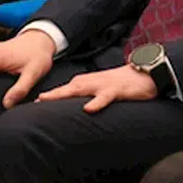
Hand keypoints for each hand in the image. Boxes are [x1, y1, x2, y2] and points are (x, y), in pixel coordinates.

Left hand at [36, 64, 157, 111]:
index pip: (66, 89)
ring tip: (48, 100)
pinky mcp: (118, 90)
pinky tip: (88, 109)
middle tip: (34, 103)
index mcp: (90, 83)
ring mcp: (105, 85)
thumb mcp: (105, 90)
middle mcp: (94, 82)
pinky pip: (106, 97)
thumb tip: (77, 109)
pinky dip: (97, 102)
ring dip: (65, 94)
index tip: (33, 104)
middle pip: (68, 88)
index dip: (50, 96)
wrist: (149, 73)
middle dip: (51, 95)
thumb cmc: (126, 84)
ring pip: (82, 89)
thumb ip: (91, 97)